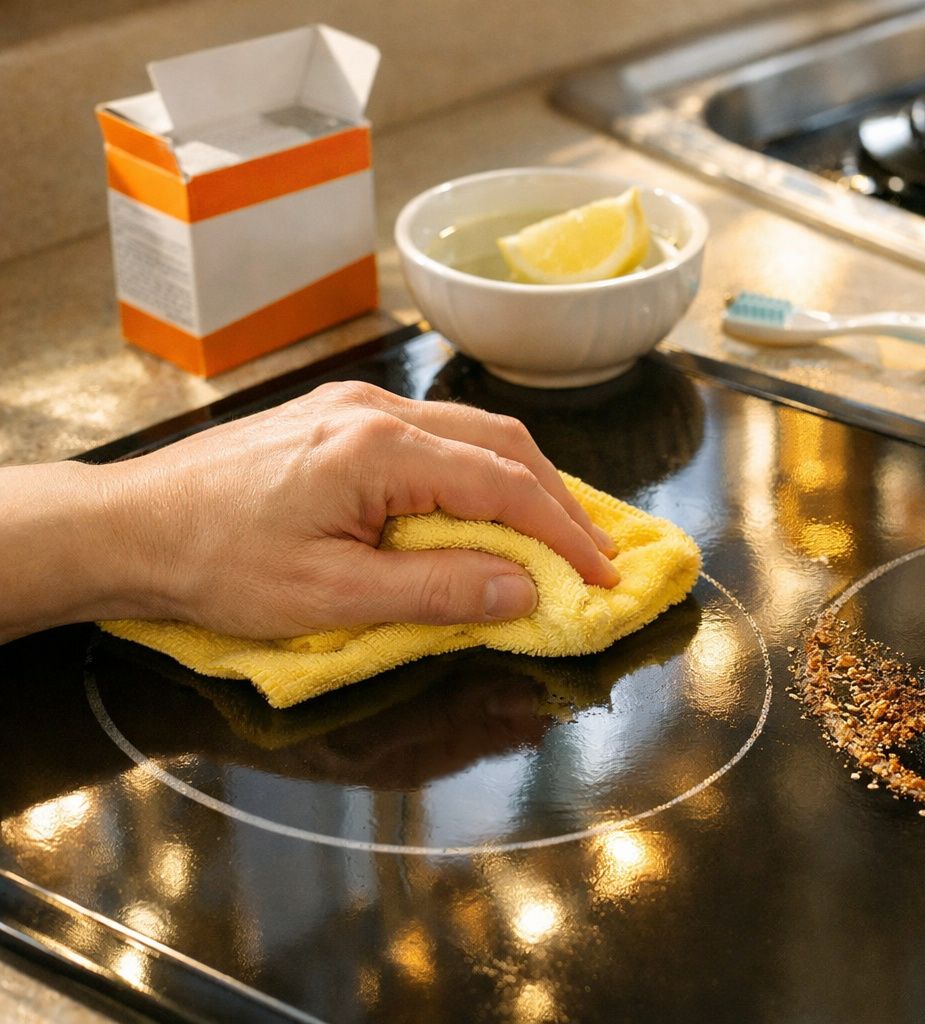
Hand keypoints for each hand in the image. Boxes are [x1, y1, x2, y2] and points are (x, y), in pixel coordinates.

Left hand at [0, 382, 618, 641]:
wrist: (129, 527)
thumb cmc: (217, 566)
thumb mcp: (330, 597)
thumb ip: (436, 590)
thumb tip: (522, 589)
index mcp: (379, 449)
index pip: (506, 486)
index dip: (565, 534)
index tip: (603, 576)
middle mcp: (377, 411)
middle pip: (503, 444)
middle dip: (560, 500)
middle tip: (595, 555)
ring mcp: (356, 408)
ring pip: (473, 432)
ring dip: (524, 482)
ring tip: (554, 534)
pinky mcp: (338, 419)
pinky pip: (436, 434)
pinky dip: (480, 470)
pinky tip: (487, 505)